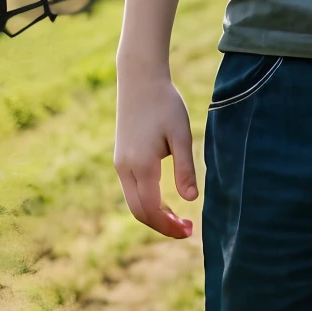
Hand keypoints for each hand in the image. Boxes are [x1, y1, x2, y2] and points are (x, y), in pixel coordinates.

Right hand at [114, 64, 198, 239]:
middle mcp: (125, 168)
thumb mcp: (181, 135)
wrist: (139, 79)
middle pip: (139, 211)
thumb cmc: (165, 104)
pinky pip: (131, 190)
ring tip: (178, 219)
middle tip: (187, 230)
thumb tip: (191, 200)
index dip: (169, 225)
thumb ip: (185, 168)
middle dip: (161, 226)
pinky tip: (164, 201)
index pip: (152, 209)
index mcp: (142, 165)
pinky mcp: (120, 158)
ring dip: (154, 215)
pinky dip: (147, 202)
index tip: (189, 230)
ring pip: (133, 202)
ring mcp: (120, 163)